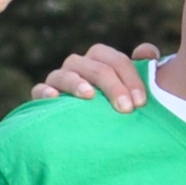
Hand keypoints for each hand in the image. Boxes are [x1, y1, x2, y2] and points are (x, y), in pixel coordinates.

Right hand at [28, 43, 160, 109]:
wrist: (88, 132)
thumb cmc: (116, 107)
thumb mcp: (133, 91)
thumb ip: (145, 67)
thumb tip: (147, 52)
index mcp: (101, 61)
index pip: (115, 60)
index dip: (131, 78)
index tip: (141, 102)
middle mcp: (79, 67)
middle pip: (93, 66)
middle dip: (112, 85)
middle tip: (126, 108)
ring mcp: (59, 81)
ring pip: (64, 73)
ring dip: (76, 82)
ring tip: (89, 95)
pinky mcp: (42, 98)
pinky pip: (38, 90)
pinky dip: (44, 91)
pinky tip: (54, 97)